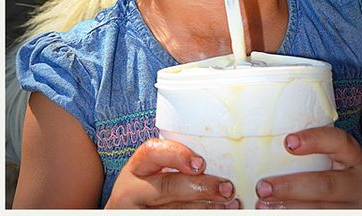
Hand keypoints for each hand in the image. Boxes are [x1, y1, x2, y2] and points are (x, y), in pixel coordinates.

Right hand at [105, 137, 239, 208]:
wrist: (130, 213)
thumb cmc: (149, 189)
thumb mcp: (151, 173)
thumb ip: (174, 166)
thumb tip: (216, 160)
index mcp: (136, 169)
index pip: (152, 152)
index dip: (176, 155)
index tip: (201, 163)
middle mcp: (131, 192)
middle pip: (167, 187)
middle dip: (201, 187)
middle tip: (227, 188)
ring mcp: (139, 213)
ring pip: (175, 211)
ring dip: (208, 208)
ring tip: (231, 203)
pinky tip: (220, 213)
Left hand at [255, 126, 361, 208]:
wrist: (360, 195)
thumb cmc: (338, 171)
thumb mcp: (335, 158)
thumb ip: (312, 153)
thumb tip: (266, 142)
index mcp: (354, 158)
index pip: (339, 142)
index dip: (314, 140)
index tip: (288, 142)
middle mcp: (357, 184)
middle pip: (326, 185)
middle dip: (291, 187)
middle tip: (263, 187)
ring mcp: (354, 207)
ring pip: (322, 209)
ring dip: (289, 208)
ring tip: (262, 205)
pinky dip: (294, 215)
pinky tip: (277, 213)